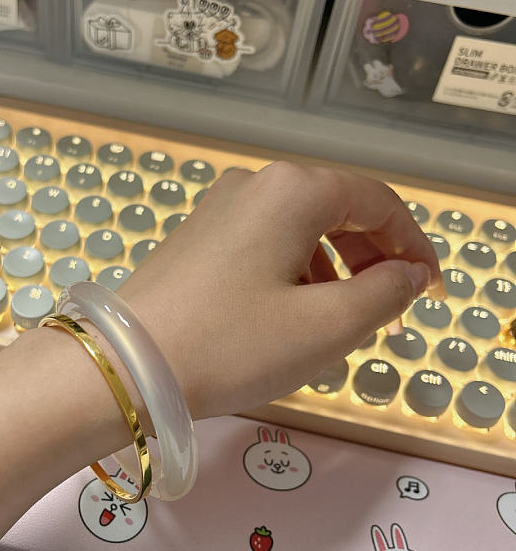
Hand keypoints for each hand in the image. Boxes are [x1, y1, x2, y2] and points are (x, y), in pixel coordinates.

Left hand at [118, 162, 442, 420]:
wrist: (124, 365)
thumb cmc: (231, 345)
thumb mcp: (325, 327)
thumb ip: (383, 294)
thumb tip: (407, 274)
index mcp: (292, 190)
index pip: (377, 202)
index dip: (412, 244)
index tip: (428, 288)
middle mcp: (253, 185)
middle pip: (335, 210)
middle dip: (371, 258)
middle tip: (385, 309)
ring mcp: (217, 209)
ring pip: (297, 231)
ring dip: (331, 270)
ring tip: (336, 321)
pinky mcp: (194, 239)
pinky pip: (262, 246)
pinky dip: (291, 274)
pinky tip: (285, 315)